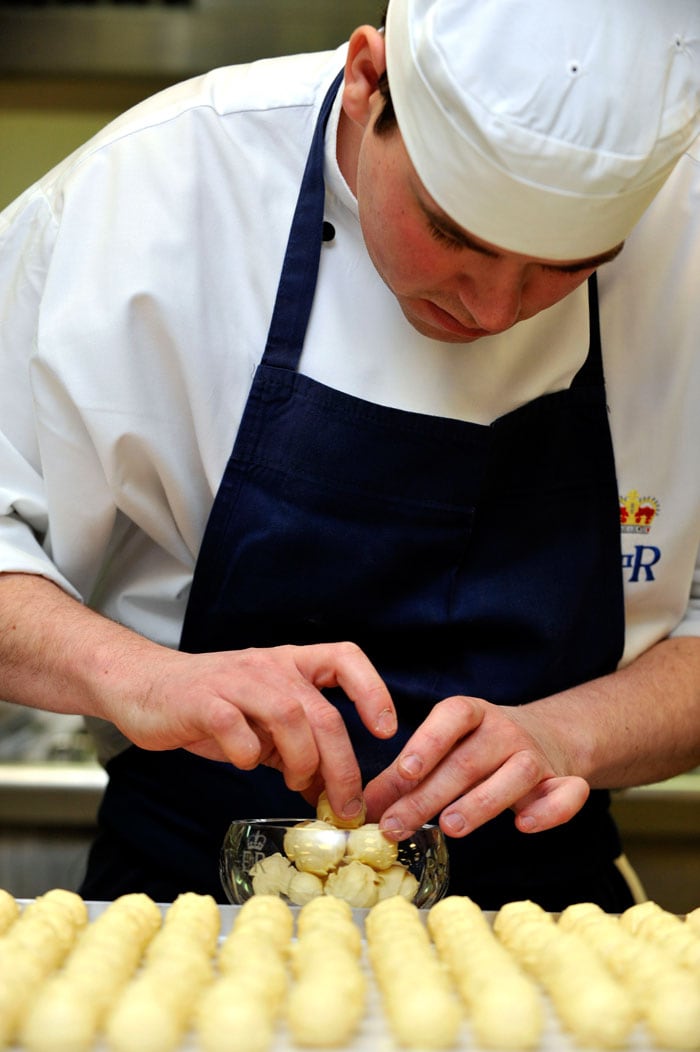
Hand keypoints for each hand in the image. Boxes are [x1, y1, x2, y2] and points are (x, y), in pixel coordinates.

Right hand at [103, 641, 396, 821]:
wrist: (144, 686)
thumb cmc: (210, 706)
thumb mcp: (262, 721)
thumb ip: (296, 746)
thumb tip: (331, 792)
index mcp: (289, 664)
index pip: (344, 658)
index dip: (373, 690)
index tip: (385, 730)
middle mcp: (269, 667)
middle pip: (323, 713)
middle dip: (342, 766)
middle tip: (347, 805)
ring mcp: (236, 682)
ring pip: (290, 717)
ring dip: (302, 762)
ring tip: (295, 784)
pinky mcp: (204, 702)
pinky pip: (239, 731)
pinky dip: (249, 755)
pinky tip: (244, 763)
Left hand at [362, 695, 588, 839]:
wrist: (545, 738)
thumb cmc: (476, 749)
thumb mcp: (440, 751)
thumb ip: (404, 777)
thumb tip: (363, 807)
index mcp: (471, 713)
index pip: (451, 717)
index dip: (427, 742)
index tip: (403, 771)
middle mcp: (504, 729)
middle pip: (468, 761)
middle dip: (429, 795)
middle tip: (397, 825)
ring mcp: (536, 755)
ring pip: (516, 774)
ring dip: (482, 802)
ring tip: (450, 826)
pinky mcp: (563, 781)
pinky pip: (567, 793)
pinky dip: (551, 810)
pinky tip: (524, 826)